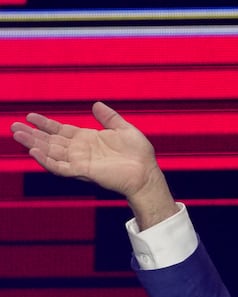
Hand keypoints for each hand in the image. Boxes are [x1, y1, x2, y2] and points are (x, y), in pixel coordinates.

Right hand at [11, 102, 176, 228]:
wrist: (147, 174)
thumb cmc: (140, 155)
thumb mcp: (124, 129)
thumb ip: (109, 117)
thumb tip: (96, 104)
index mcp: (87, 139)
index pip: (60, 131)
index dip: (45, 124)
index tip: (30, 116)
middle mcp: (80, 151)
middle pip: (50, 141)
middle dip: (32, 134)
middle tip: (14, 127)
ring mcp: (80, 161)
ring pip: (51, 153)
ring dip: (33, 145)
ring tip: (18, 135)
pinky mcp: (83, 172)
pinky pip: (60, 167)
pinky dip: (47, 161)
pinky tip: (34, 152)